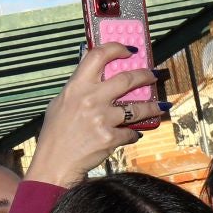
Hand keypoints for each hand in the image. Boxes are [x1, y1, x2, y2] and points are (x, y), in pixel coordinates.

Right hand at [23, 44, 164, 186]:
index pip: (98, 55)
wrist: (53, 164)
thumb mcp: (59, 105)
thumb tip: (95, 77)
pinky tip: (132, 134)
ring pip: (138, 107)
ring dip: (152, 106)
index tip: (129, 50)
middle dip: (145, 75)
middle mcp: (90, 99)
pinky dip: (132, 134)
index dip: (116, 48)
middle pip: (127, 78)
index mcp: (76, 87)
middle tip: (152, 75)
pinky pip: (130, 132)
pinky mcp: (110, 137)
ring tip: (159, 106)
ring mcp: (102, 118)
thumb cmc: (54, 136)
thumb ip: (77, 89)